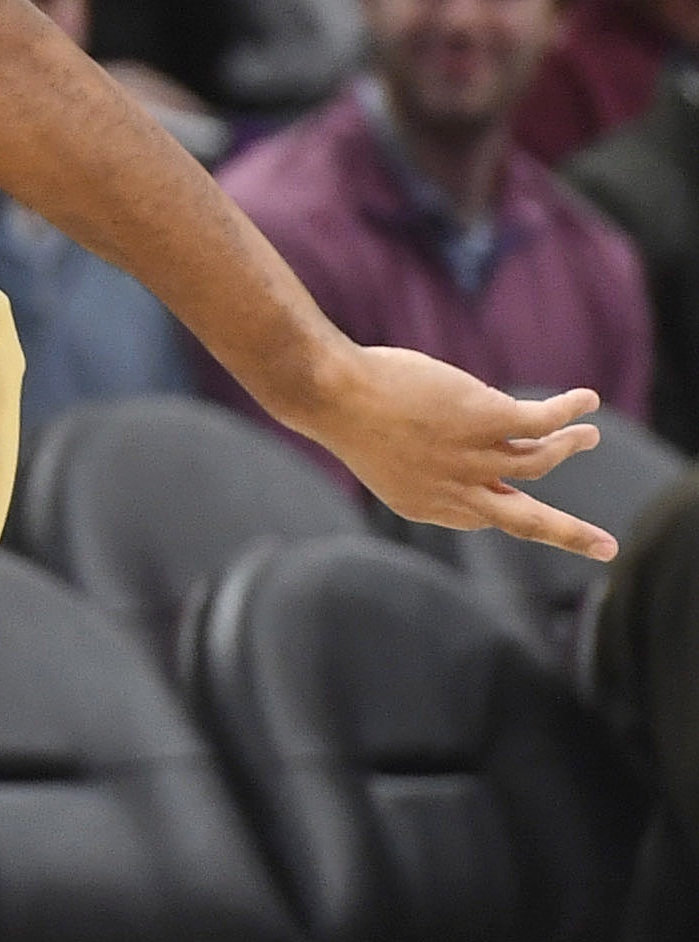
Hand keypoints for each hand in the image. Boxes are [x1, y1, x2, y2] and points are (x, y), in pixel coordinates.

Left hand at [296, 352, 612, 554]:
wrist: (332, 393)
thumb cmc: (349, 414)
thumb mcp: (384, 453)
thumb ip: (423, 463)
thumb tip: (452, 447)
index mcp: (429, 505)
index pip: (480, 513)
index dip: (501, 500)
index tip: (514, 494)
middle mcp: (456, 490)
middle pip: (526, 521)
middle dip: (571, 535)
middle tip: (607, 548)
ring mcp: (473, 457)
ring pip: (540, 462)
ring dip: (569, 446)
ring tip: (589, 435)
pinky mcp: (486, 419)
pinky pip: (542, 420)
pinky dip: (569, 411)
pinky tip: (586, 402)